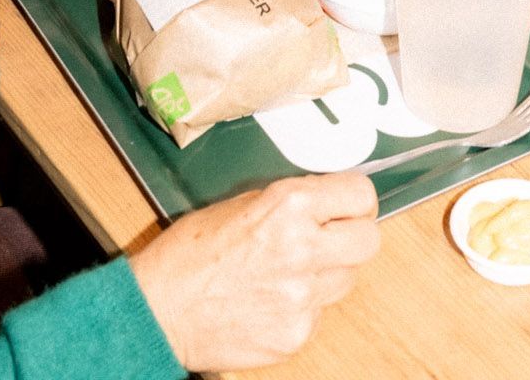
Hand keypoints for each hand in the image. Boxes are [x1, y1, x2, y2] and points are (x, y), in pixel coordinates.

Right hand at [131, 172, 378, 371]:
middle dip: (353, 235)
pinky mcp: (295, 334)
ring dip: (329, 272)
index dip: (354, 199)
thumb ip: (292, 201)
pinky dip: (304, 306)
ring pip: (346, 279)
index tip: (348, 204)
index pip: (360, 194)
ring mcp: (302, 297)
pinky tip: (272, 298)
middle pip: (369, 240)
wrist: (160, 310)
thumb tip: (327, 200)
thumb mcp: (244, 202)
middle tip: (333, 235)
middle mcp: (302, 249)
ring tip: (291, 269)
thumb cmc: (189, 254)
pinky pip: (319, 314)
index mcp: (289, 206)